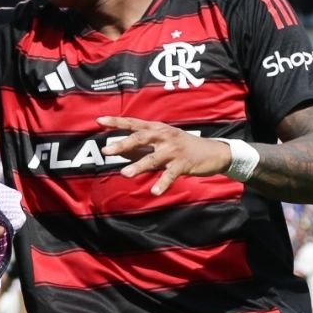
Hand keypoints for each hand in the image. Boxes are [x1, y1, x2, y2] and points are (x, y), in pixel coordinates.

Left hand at [98, 116, 231, 195]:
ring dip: (138, 166)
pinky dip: (162, 184)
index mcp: (157, 129)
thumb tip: (118, 151)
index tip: (99, 121)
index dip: (116, 122)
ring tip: (125, 174)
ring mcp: (174, 150)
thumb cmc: (182, 146)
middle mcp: (164, 136)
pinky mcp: (183, 164)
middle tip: (106, 151)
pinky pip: (170, 175)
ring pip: (153, 158)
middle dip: (122, 144)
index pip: (133, 123)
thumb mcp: (162, 141)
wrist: (214, 152)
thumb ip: (140, 146)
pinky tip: (154, 192)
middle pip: (140, 138)